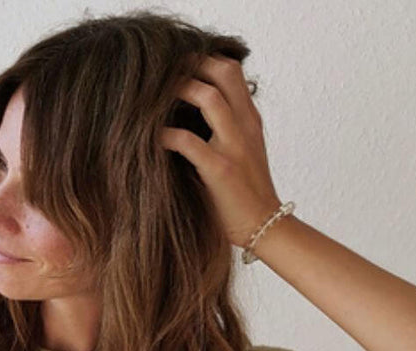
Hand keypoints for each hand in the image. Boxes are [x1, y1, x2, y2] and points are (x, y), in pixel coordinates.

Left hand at [159, 53, 283, 249]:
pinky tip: (150, 138)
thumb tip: (186, 113)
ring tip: (154, 96)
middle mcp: (246, 125)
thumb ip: (225, 128)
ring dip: (178, 90)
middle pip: (224, 71)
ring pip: (209, 97)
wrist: (264, 226)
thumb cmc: (246, 193)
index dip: (205, 59)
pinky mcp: (220, 169)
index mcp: (250, 119)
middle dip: (192, 64)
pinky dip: (164, 135)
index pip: (232, 70)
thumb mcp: (243, 151)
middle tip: (164, 71)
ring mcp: (234, 146)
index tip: (178, 64)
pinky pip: (187, 141)